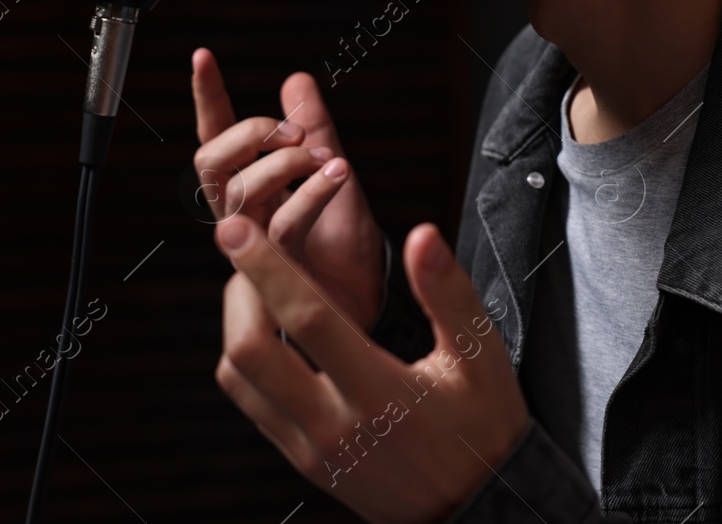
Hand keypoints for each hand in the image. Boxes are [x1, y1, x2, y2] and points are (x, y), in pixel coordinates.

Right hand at [191, 47, 384, 330]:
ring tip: (326, 159)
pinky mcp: (282, 273)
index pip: (217, 140)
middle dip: (247, 132)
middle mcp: (243, 220)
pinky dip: (312, 191)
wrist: (372, 306)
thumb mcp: (332, 173)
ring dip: (284, 161)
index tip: (203, 55)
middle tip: (293, 132)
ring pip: (239, 191)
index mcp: (250, 193)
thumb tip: (296, 79)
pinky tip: (337, 175)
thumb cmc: (344, 250)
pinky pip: (284, 222)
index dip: (207, 98)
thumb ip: (315, 130)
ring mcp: (257, 247)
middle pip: (210, 163)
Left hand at [214, 215, 530, 523]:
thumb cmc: (485, 427)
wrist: (479, 509)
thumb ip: (449, 293)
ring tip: (255, 285)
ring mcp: (312, 450)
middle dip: (239, 290)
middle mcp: (335, 426)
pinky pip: (253, 405)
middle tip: (245, 248)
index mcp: (381, 394)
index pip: (307, 319)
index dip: (267, 268)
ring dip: (237, 324)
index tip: (236, 227)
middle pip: (252, 351)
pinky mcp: (303, 463)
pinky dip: (247, 361)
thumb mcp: (481, 358)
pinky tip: (271, 332)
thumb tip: (423, 234)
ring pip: (240, 380)